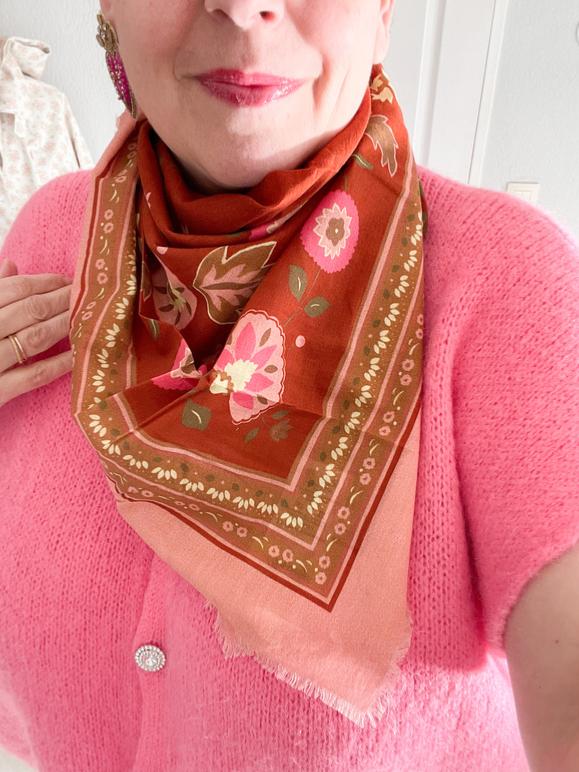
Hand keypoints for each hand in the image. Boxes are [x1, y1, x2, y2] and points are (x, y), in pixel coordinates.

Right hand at [0, 258, 74, 406]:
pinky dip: (59, 363)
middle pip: (29, 310)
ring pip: (34, 338)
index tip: (68, 280)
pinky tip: (78, 354)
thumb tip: (11, 264)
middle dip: (63, 300)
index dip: (45, 282)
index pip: (13, 289)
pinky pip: (34, 375)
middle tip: (87, 294)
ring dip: (65, 325)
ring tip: (88, 317)